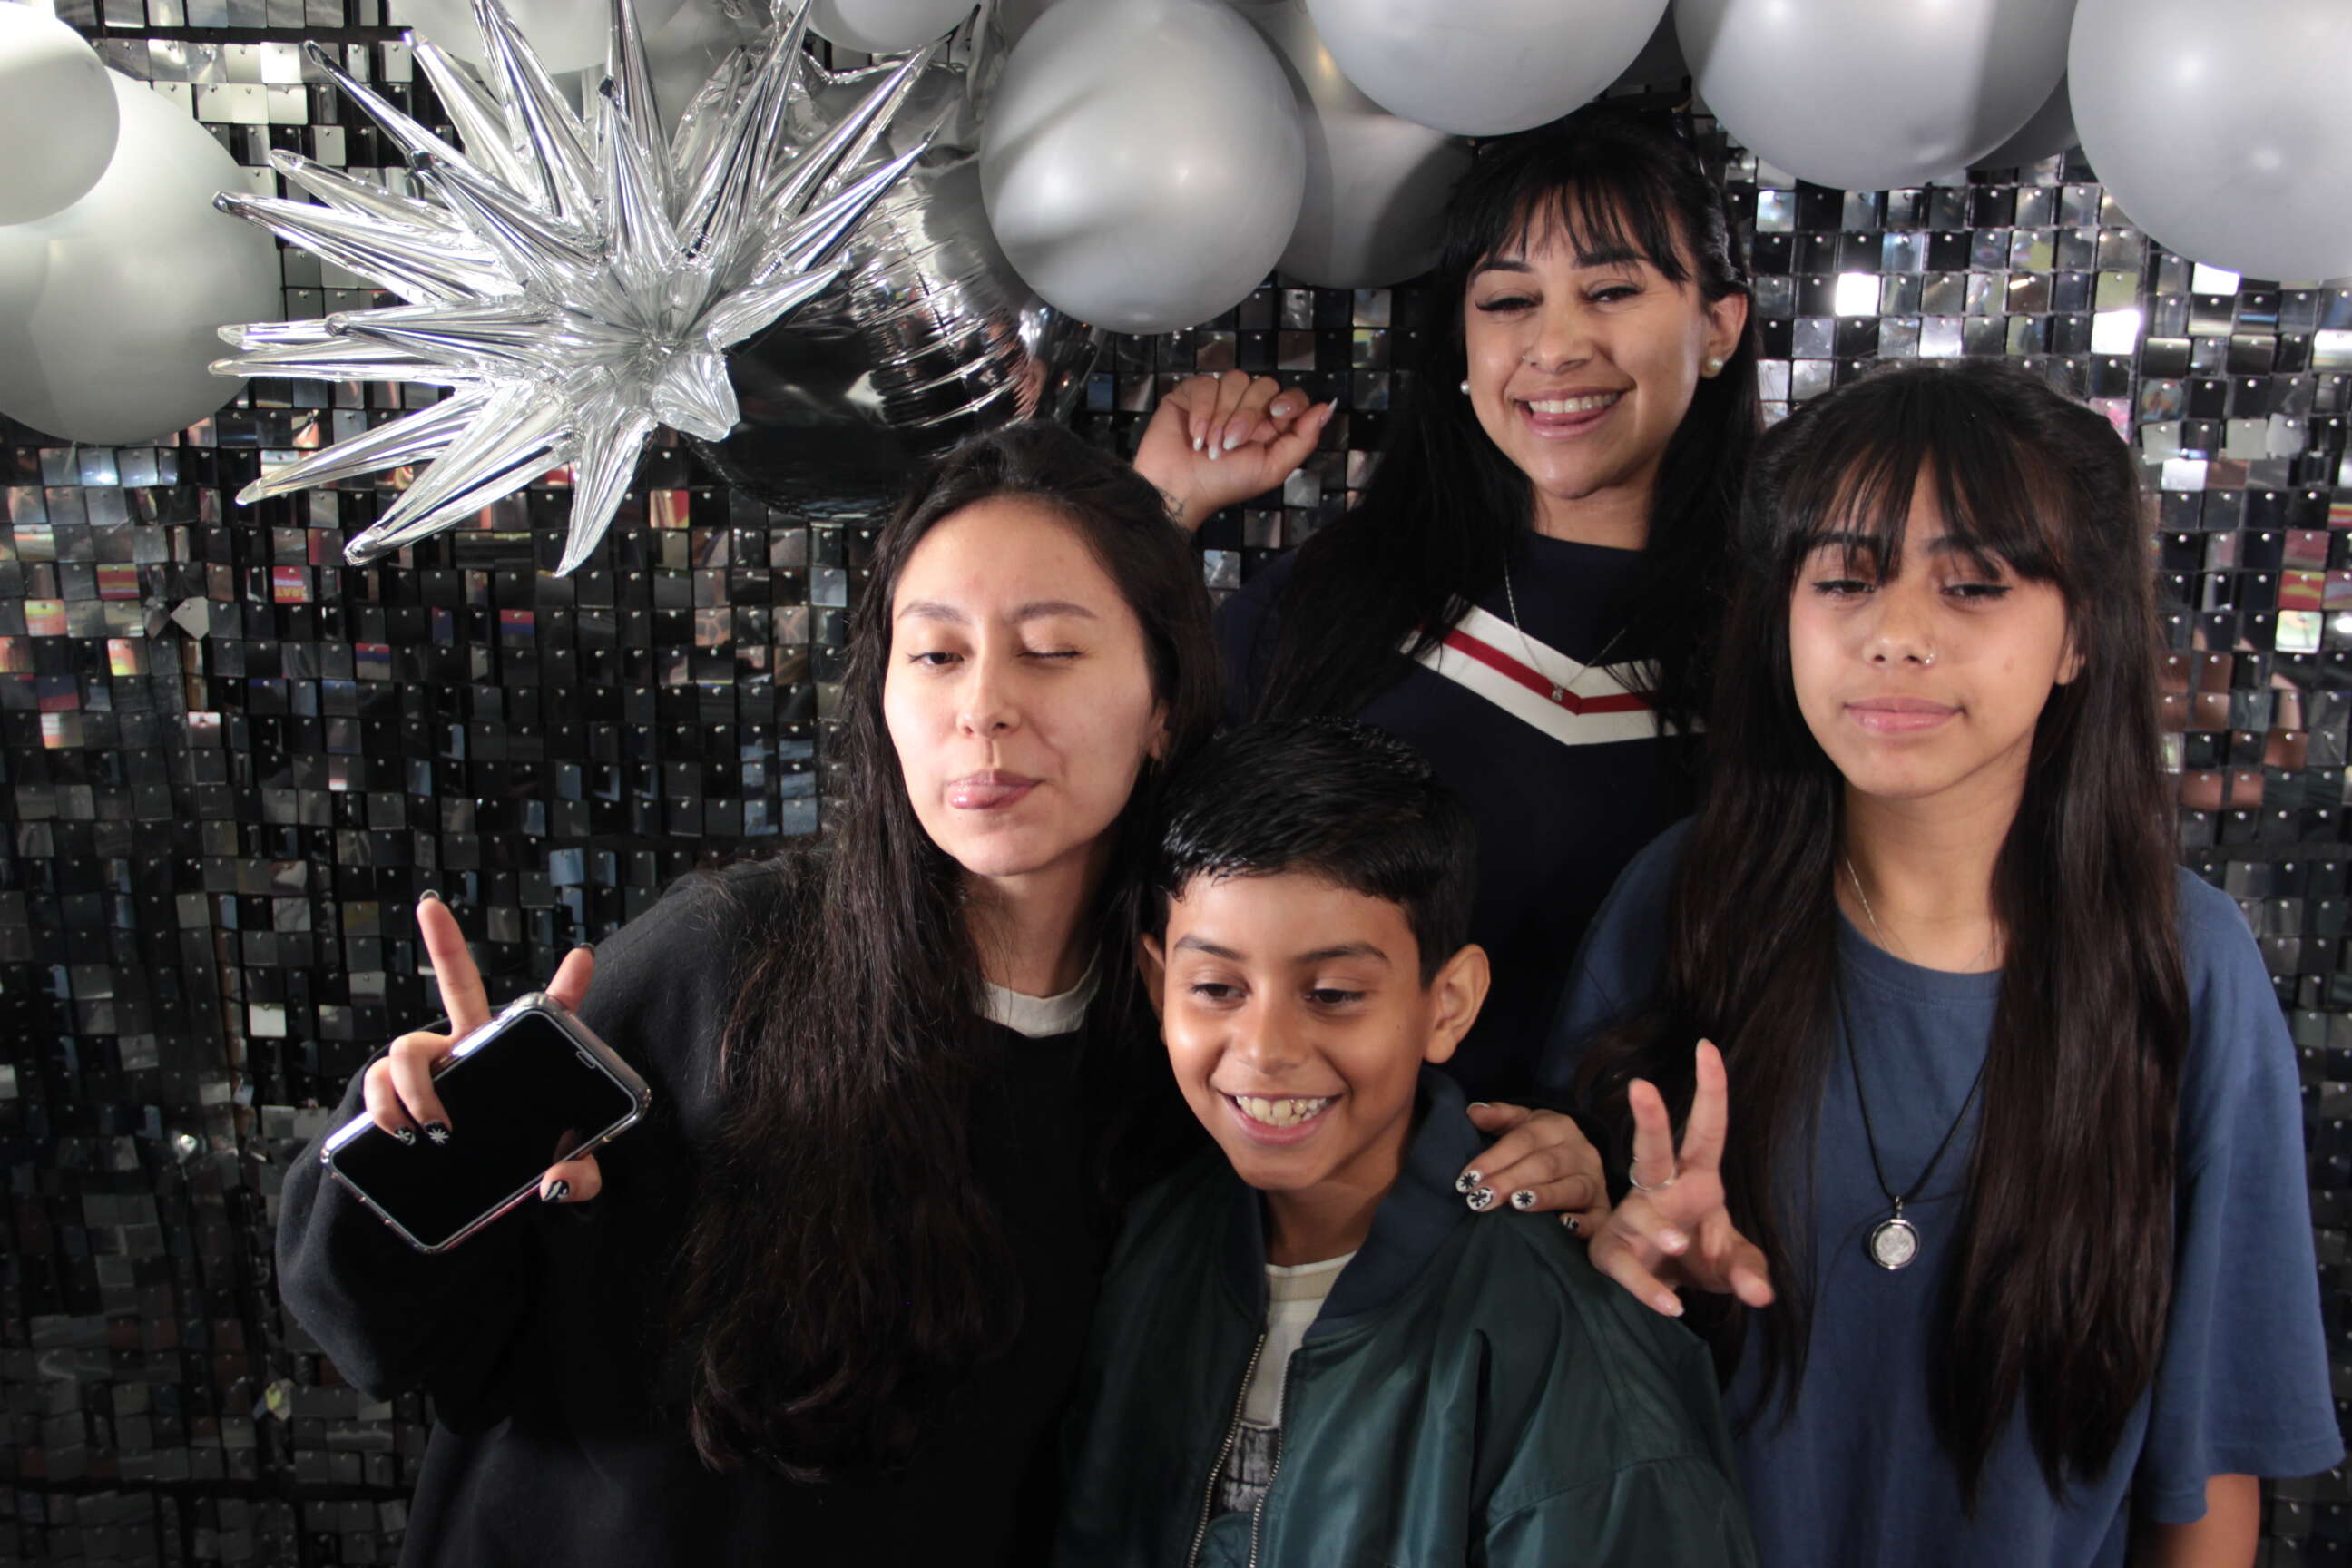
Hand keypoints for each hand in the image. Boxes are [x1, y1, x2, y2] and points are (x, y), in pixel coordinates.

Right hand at [362, 892, 603, 1204]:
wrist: (471, 1201)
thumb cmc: (522, 1170)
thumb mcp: (563, 1178)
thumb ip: (576, 1180)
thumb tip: (554, 1182)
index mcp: (519, 1058)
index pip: (550, 1016)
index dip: (568, 986)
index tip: (582, 955)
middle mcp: (472, 1050)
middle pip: (456, 987)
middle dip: (443, 943)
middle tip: (429, 906)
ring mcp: (432, 1069)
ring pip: (406, 1048)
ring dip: (413, 1086)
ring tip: (432, 1127)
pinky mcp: (397, 1099)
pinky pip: (377, 1087)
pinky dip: (383, 1109)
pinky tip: (398, 1132)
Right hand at [1132, 371, 1332, 532]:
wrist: (1180, 489)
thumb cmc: (1224, 484)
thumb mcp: (1272, 468)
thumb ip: (1303, 439)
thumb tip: (1328, 407)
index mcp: (1270, 426)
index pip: (1291, 396)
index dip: (1288, 400)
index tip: (1278, 414)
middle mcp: (1247, 408)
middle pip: (1264, 384)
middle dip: (1248, 415)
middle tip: (1231, 444)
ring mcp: (1219, 398)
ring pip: (1235, 380)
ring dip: (1223, 416)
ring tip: (1211, 445)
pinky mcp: (1192, 393)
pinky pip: (1206, 383)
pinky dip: (1202, 411)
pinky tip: (1196, 436)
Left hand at [1456, 1102, 1607, 1237]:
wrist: (1579, 1159)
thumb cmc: (1540, 1144)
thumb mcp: (1522, 1123)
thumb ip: (1498, 1117)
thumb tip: (1474, 1112)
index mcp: (1558, 1126)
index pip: (1523, 1139)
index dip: (1494, 1158)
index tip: (1468, 1178)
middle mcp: (1581, 1151)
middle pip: (1544, 1164)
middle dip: (1510, 1181)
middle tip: (1481, 1198)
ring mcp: (1594, 1180)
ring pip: (1571, 1188)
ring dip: (1544, 1196)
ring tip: (1517, 1204)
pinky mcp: (1603, 1207)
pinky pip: (1598, 1217)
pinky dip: (1583, 1223)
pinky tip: (1564, 1226)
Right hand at [1588, 1041, 1773, 1317]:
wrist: (1664, 1287)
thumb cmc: (1699, 1255)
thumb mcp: (1734, 1260)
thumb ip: (1750, 1271)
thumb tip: (1761, 1294)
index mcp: (1695, 1179)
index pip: (1705, 1129)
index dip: (1709, 1090)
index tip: (1706, 1048)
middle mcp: (1660, 1191)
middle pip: (1653, 1149)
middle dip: (1649, 1119)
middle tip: (1641, 1086)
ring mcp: (1633, 1220)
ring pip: (1642, 1213)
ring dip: (1660, 1226)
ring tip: (1681, 1243)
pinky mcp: (1615, 1254)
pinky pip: (1629, 1268)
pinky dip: (1649, 1288)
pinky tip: (1670, 1306)